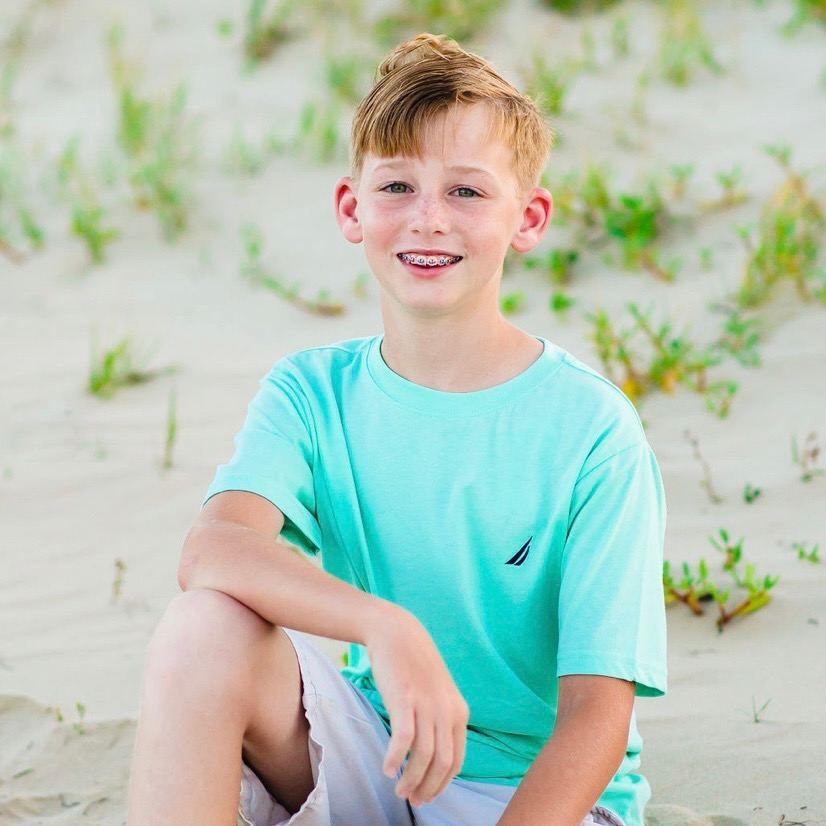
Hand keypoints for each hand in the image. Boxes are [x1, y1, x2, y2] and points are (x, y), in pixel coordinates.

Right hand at [364, 608, 468, 806]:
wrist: (398, 633)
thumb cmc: (415, 665)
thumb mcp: (439, 693)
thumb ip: (441, 719)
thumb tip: (435, 755)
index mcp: (459, 711)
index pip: (456, 761)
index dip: (442, 784)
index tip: (427, 796)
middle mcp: (447, 710)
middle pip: (442, 763)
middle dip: (428, 787)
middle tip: (411, 799)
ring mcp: (426, 704)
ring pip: (423, 755)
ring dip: (411, 779)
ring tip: (398, 789)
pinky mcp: (404, 698)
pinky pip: (403, 738)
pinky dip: (396, 758)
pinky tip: (386, 769)